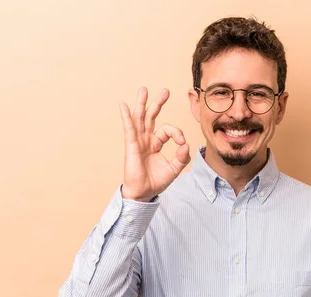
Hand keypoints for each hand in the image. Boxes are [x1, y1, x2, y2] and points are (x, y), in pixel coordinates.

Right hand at [119, 87, 190, 201]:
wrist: (144, 192)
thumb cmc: (156, 181)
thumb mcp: (174, 169)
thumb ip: (182, 157)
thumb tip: (186, 145)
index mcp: (156, 143)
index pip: (168, 130)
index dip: (177, 133)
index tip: (182, 143)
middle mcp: (146, 139)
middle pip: (151, 117)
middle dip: (158, 103)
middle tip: (165, 91)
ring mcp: (138, 141)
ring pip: (140, 118)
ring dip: (142, 103)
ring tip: (143, 89)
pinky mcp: (131, 146)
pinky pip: (129, 129)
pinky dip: (126, 117)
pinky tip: (124, 106)